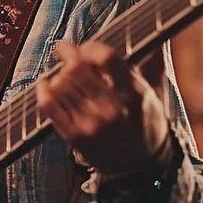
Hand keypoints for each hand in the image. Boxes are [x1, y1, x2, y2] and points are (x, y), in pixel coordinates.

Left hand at [36, 40, 171, 175]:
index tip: (83, 46)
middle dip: (68, 55)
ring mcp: (92, 124)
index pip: (105, 56)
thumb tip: (158, 36)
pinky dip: (43, 90)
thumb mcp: (150, 91)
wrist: (141, 165)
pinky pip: (49, 105)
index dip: (89, 46)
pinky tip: (46, 85)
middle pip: (78, 68)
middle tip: (64, 51)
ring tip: (61, 75)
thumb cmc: (143, 121)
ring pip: (60, 84)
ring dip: (57, 74)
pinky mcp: (75, 137)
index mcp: (133, 92)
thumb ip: (148, 63)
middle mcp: (112, 108)